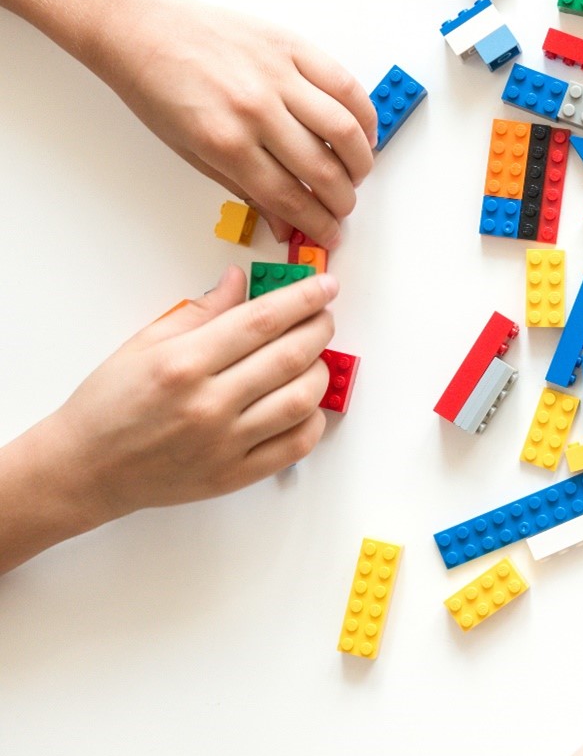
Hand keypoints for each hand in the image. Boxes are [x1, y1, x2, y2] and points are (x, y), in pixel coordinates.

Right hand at [46, 266, 336, 523]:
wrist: (85, 469)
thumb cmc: (109, 405)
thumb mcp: (144, 344)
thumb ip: (200, 312)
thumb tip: (240, 281)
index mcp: (183, 363)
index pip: (262, 321)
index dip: (302, 298)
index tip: (325, 285)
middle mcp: (208, 403)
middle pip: (290, 357)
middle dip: (319, 329)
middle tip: (324, 316)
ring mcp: (225, 443)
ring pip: (301, 401)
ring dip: (320, 372)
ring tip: (315, 358)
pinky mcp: (235, 475)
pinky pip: (296, 445)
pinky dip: (314, 420)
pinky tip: (306, 403)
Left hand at [96, 0, 376, 246]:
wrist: (141, 27)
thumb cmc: (158, 87)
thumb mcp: (192, 152)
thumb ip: (245, 188)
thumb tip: (284, 223)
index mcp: (224, 142)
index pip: (289, 198)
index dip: (317, 224)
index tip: (329, 234)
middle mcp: (255, 109)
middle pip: (322, 169)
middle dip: (342, 201)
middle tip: (344, 208)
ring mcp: (277, 75)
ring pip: (344, 129)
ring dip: (360, 161)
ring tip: (358, 174)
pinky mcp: (291, 46)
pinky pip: (344, 84)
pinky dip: (363, 113)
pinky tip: (363, 132)